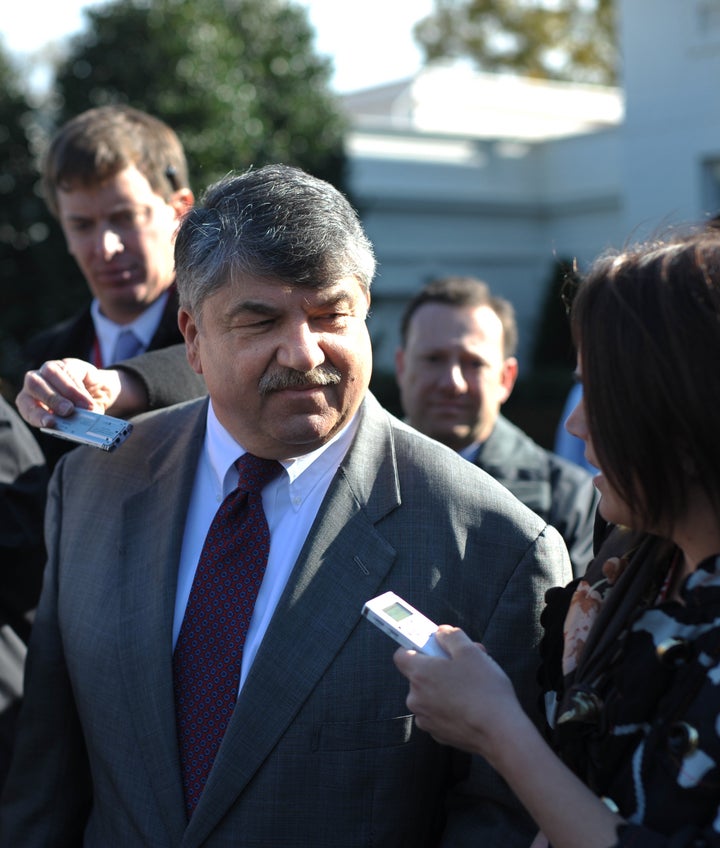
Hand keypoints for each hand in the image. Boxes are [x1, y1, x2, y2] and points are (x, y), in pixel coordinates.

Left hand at [16, 358, 123, 427]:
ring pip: (50, 372)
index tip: (50, 423)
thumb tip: (79, 423)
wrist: (99, 394)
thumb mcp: (76, 420)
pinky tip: (88, 399)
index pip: (27, 407)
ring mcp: (50, 370)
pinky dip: (80, 387)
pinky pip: (69, 370)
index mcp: (31, 401)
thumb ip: (73, 421)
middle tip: (69, 411)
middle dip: (52, 399)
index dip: (37, 415)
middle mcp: (35, 383)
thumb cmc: (82, 411)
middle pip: (34, 385)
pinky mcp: (67, 363)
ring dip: (68, 390)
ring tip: (85, 406)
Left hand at [393, 626, 526, 763]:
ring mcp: (425, 719)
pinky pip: (439, 713)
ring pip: (430, 695)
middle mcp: (416, 698)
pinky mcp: (438, 734)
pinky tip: (471, 705)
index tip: (430, 646)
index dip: (414, 647)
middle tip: (463, 664)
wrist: (499, 733)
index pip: (401, 655)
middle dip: (439, 667)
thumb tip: (441, 633)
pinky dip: (450, 707)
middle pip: (420, 675)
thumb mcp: (470, 651)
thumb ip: (451, 636)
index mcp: (419, 674)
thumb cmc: (484, 689)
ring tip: (472, 686)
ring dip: (445, 688)